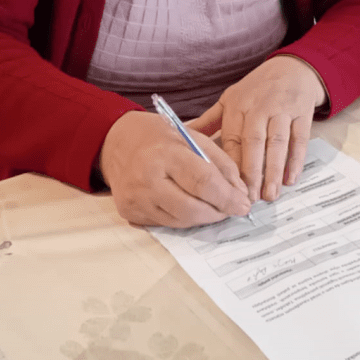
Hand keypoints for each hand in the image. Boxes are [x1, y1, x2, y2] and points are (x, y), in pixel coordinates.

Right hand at [98, 110, 251, 226]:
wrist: (115, 142)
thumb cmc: (159, 137)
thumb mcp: (193, 136)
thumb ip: (220, 162)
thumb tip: (239, 192)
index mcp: (165, 154)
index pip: (203, 182)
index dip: (228, 197)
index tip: (244, 204)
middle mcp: (147, 179)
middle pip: (192, 208)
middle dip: (219, 212)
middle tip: (233, 208)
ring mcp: (136, 199)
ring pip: (181, 221)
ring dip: (204, 217)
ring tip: (215, 206)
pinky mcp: (130, 212)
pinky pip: (166, 223)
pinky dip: (185, 218)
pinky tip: (190, 205)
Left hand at [187, 56, 325, 203]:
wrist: (292, 69)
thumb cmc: (257, 88)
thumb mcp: (230, 99)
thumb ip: (209, 121)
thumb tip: (180, 137)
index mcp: (237, 106)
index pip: (232, 139)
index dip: (231, 165)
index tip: (227, 188)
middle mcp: (259, 108)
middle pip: (254, 143)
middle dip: (252, 172)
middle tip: (250, 198)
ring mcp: (282, 110)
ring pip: (278, 143)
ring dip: (274, 170)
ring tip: (270, 195)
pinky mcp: (303, 113)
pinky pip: (300, 139)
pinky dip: (296, 160)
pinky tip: (291, 179)